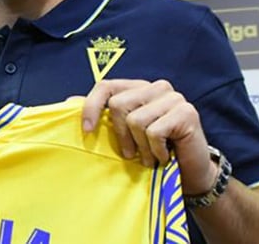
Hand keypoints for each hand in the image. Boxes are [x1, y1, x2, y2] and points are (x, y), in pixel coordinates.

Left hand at [81, 79, 217, 194]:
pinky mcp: (186, 112)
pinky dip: (155, 150)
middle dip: (120, 135)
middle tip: (130, 153)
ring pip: (136, 120)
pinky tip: (164, 156)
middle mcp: (156, 87)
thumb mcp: (124, 133)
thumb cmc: (154, 152)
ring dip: (141, 147)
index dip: (92, 106)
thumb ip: (103, 115)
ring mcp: (173, 97)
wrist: (190, 173)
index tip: (87, 131)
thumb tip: (68, 101)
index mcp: (138, 87)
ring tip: (149, 157)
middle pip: (119, 104)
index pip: (106, 86)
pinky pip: (154, 132)